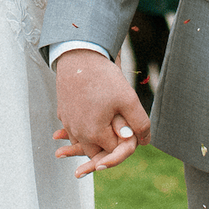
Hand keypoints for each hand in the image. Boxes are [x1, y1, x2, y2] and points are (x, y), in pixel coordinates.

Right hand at [52, 49, 150, 177]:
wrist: (78, 57)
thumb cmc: (104, 78)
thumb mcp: (129, 99)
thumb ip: (140, 123)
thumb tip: (145, 141)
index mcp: (94, 134)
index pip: (114, 151)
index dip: (124, 142)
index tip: (129, 127)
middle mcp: (78, 133)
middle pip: (97, 152)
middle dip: (108, 145)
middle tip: (119, 130)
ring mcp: (68, 124)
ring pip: (83, 143)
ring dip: (94, 140)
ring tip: (106, 125)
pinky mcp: (63, 114)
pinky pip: (74, 130)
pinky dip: (83, 130)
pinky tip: (91, 119)